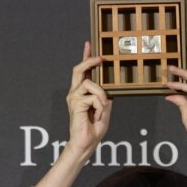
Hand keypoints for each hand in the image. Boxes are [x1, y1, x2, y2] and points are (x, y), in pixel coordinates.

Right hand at [65, 41, 111, 155]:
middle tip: (100, 58)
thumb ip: (106, 96)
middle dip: (89, 60)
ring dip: (101, 95)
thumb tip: (112, 85)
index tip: (89, 44)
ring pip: (90, 83)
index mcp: (82, 93)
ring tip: (103, 108)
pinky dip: (99, 106)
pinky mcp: (75, 103)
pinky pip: (92, 97)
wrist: (87, 142)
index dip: (86, 57)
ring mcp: (74, 97)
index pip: (83, 71)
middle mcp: (75, 92)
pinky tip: (97, 116)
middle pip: (79, 69)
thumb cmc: (94, 128)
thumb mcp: (105, 108)